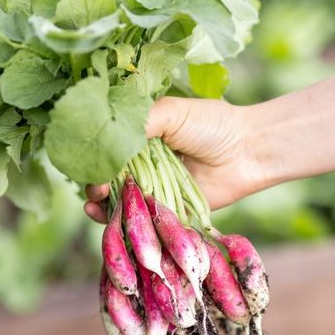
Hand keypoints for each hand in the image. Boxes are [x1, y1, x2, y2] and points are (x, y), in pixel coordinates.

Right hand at [83, 97, 265, 222]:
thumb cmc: (212, 125)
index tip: (87, 163)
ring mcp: (153, 189)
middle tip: (95, 187)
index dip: (93, 157)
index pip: (106, 149)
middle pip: (107, 177)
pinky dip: (122, 221)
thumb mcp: (170, 112)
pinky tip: (105, 217)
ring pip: (118, 200)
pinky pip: (140, 220)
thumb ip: (137, 123)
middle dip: (94, 183)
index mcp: (140, 137)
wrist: (247, 151)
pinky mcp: (166, 212)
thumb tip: (105, 140)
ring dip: (101, 204)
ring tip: (95, 203)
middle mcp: (142, 164)